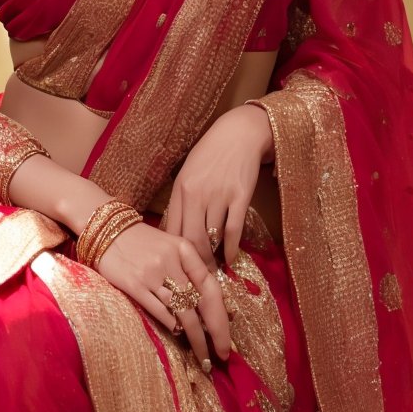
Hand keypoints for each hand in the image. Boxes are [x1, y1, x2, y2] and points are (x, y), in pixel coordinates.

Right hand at [95, 222, 230, 368]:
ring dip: (194, 337)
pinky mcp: (135, 284)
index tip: (226, 338)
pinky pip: (160, 311)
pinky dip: (171, 325)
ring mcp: (153, 274)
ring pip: (182, 312)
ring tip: (202, 355)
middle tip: (220, 356)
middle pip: (200, 304)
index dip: (222, 316)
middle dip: (213, 333)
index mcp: (185, 250)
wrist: (105, 229)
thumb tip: (210, 305)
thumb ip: (190, 270)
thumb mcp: (171, 247)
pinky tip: (178, 333)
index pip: (211, 288)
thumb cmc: (142, 242)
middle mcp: (172, 261)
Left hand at [163, 104, 274, 268]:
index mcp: (180, 189)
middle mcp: (196, 194)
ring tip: (213, 273)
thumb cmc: (211, 154)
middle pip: (190, 239)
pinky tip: (229, 259)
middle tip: (198, 278)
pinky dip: (230, 249)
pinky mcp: (240, 196)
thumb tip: (175, 232)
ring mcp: (219, 195)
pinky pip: (232, 230)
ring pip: (211, 237)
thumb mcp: (189, 174)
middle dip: (193, 263)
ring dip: (212, 259)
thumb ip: (182, 201)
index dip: (174, 253)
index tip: (178, 266)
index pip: (172, 230)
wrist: (239, 134)